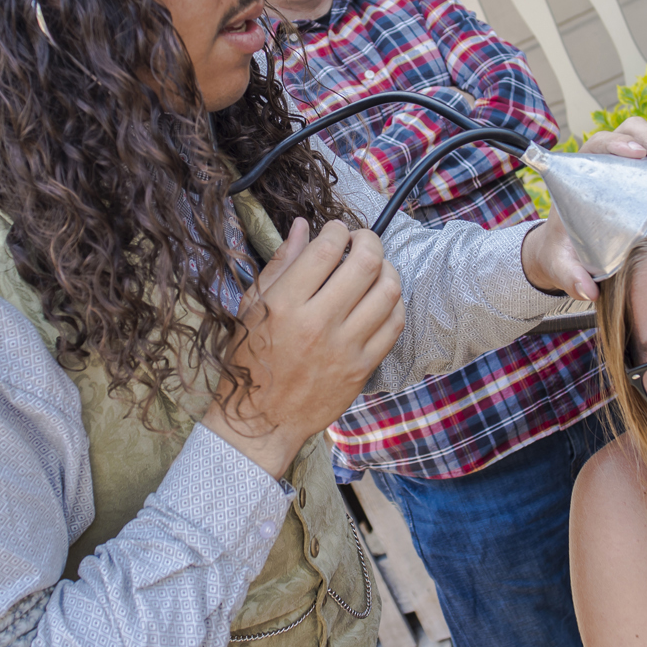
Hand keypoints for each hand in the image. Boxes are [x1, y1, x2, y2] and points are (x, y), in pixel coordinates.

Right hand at [206, 217, 404, 477]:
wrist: (260, 419)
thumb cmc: (252, 359)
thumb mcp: (253, 307)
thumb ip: (281, 264)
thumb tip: (303, 226)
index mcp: (285, 304)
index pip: (326, 249)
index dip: (337, 230)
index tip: (337, 231)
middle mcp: (317, 323)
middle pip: (365, 264)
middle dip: (369, 241)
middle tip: (363, 241)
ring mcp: (344, 348)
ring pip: (387, 292)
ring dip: (388, 270)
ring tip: (377, 267)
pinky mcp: (362, 368)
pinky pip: (394, 326)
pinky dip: (394, 304)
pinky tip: (383, 299)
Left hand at [530, 118, 646, 299]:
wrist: (570, 250)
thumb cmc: (565, 252)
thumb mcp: (562, 265)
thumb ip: (570, 276)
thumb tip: (588, 291)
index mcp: (581, 172)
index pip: (599, 144)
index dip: (617, 143)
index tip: (636, 153)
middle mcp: (606, 159)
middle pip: (629, 131)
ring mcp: (629, 162)